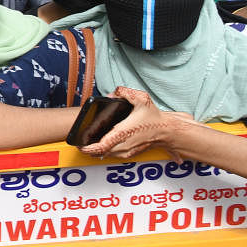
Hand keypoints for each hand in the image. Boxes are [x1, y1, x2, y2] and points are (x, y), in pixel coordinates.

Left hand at [81, 87, 196, 158]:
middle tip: (79, 140)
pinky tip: (99, 143)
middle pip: (100, 152)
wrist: (166, 131)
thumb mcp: (141, 98)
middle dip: (88, 148)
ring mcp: (126, 151)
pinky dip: (104, 150)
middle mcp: (123, 145)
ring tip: (86, 142)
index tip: (80, 145)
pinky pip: (112, 154)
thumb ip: (124, 92)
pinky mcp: (128, 153)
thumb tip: (111, 95)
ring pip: (105, 154)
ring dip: (95, 150)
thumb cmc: (154, 117)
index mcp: (123, 133)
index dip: (89, 148)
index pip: (102, 146)